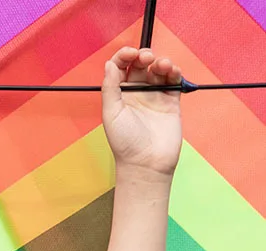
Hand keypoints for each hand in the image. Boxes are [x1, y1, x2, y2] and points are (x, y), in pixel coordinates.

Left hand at [101, 46, 182, 177]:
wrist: (147, 163)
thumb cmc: (125, 143)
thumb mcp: (111, 114)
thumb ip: (110, 88)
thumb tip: (109, 64)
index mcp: (119, 94)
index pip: (120, 67)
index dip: (124, 56)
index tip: (130, 53)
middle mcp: (136, 93)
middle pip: (141, 64)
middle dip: (144, 56)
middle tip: (147, 59)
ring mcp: (154, 96)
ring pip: (159, 69)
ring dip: (162, 61)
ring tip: (162, 66)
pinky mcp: (171, 101)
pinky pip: (174, 80)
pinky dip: (174, 71)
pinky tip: (172, 71)